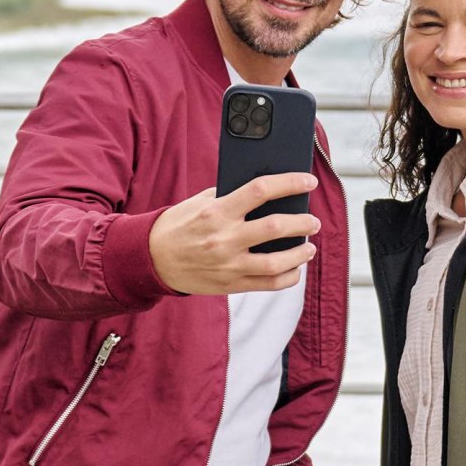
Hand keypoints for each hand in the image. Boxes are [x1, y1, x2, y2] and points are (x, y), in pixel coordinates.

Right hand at [149, 172, 320, 294]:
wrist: (151, 259)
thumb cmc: (179, 226)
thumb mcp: (200, 202)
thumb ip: (230, 195)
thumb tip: (267, 191)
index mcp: (217, 211)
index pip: (261, 190)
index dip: (290, 183)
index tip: (308, 181)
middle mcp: (224, 238)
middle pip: (275, 227)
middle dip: (302, 222)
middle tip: (313, 221)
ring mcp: (229, 264)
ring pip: (277, 262)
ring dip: (300, 253)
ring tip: (309, 246)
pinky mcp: (231, 284)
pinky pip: (269, 284)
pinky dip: (288, 277)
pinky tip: (295, 268)